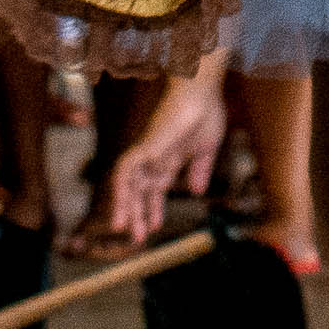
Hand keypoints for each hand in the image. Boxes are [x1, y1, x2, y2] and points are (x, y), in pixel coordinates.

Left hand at [78, 69, 232, 250]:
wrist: (203, 89)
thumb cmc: (206, 111)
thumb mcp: (207, 149)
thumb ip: (200, 170)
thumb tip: (196, 192)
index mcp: (169, 159)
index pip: (156, 189)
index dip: (153, 209)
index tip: (153, 229)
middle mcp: (155, 158)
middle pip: (140, 191)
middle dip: (137, 215)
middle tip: (135, 240)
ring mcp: (149, 151)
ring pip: (129, 182)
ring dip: (125, 205)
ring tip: (122, 227)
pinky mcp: (148, 144)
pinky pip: (127, 166)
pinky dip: (122, 183)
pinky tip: (123, 199)